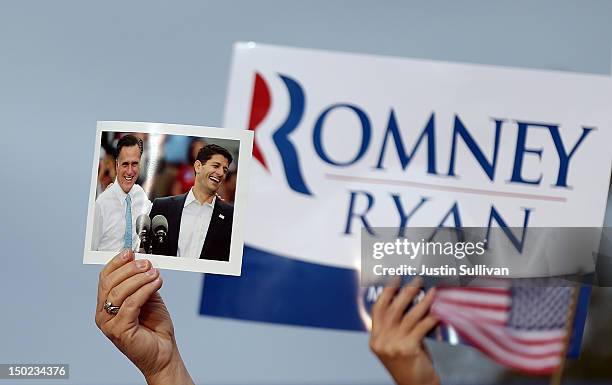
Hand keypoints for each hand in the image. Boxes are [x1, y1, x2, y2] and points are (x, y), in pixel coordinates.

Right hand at [95, 250, 193, 384]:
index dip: (116, 263)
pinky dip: (144, 290)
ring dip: (139, 278)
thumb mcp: (147, 297)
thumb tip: (141, 262)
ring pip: (119, 292)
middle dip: (129, 269)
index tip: (130, 252)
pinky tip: (156, 283)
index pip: (105, 278)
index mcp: (106, 304)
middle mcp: (103, 314)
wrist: (163, 352)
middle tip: (146, 263)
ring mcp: (109, 324)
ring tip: (154, 273)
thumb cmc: (154, 327)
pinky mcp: (120, 330)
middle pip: (110, 283)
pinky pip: (131, 304)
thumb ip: (141, 282)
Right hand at [369, 278, 439, 384]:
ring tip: (432, 291)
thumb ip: (398, 327)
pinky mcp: (408, 349)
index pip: (378, 309)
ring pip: (409, 316)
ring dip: (422, 301)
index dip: (387, 292)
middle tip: (417, 280)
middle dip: (406, 291)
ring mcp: (393, 345)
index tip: (396, 279)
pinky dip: (431, 316)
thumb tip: (412, 302)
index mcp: (375, 339)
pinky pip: (422, 327)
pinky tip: (439, 309)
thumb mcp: (396, 344)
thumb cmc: (409, 366)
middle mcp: (381, 341)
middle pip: (393, 309)